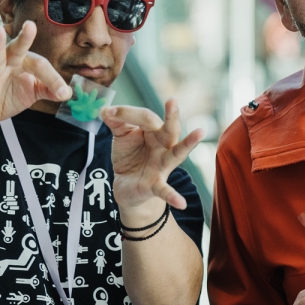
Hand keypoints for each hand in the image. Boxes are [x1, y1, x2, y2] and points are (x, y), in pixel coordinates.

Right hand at [0, 22, 71, 134]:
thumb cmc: (8, 96)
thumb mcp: (32, 93)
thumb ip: (49, 90)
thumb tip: (67, 93)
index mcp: (21, 62)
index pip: (39, 65)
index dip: (53, 78)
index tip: (63, 93)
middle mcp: (5, 64)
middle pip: (16, 49)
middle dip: (24, 38)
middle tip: (31, 25)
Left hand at [101, 100, 204, 214]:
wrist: (126, 187)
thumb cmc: (129, 156)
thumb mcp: (121, 137)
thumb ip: (116, 122)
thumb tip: (105, 109)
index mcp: (155, 131)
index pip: (146, 117)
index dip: (127, 113)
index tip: (109, 112)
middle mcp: (164, 146)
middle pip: (170, 129)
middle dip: (172, 115)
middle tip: (172, 101)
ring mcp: (163, 165)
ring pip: (177, 153)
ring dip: (189, 143)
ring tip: (200, 132)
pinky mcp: (156, 185)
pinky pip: (166, 191)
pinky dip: (173, 197)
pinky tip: (181, 203)